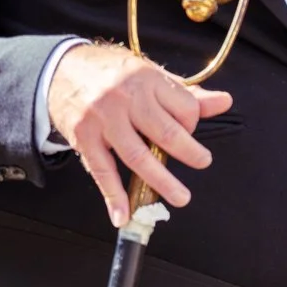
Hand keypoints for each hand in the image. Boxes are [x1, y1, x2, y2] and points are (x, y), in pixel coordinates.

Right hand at [49, 43, 232, 226]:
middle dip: (189, 152)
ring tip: (181, 196)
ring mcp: (103, 121)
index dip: (193, 122)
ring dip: (161, 181)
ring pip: (138, 157)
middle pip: (165, 133)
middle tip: (203, 162)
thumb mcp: (151, 74)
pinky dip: (113, 196)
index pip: (184, 108)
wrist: (60, 71)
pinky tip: (123, 215)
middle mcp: (126, 100)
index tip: (190, 129)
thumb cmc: (113, 73)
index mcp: (147, 81)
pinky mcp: (83, 139)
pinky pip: (102, 171)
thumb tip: (225, 102)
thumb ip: (188, 93)